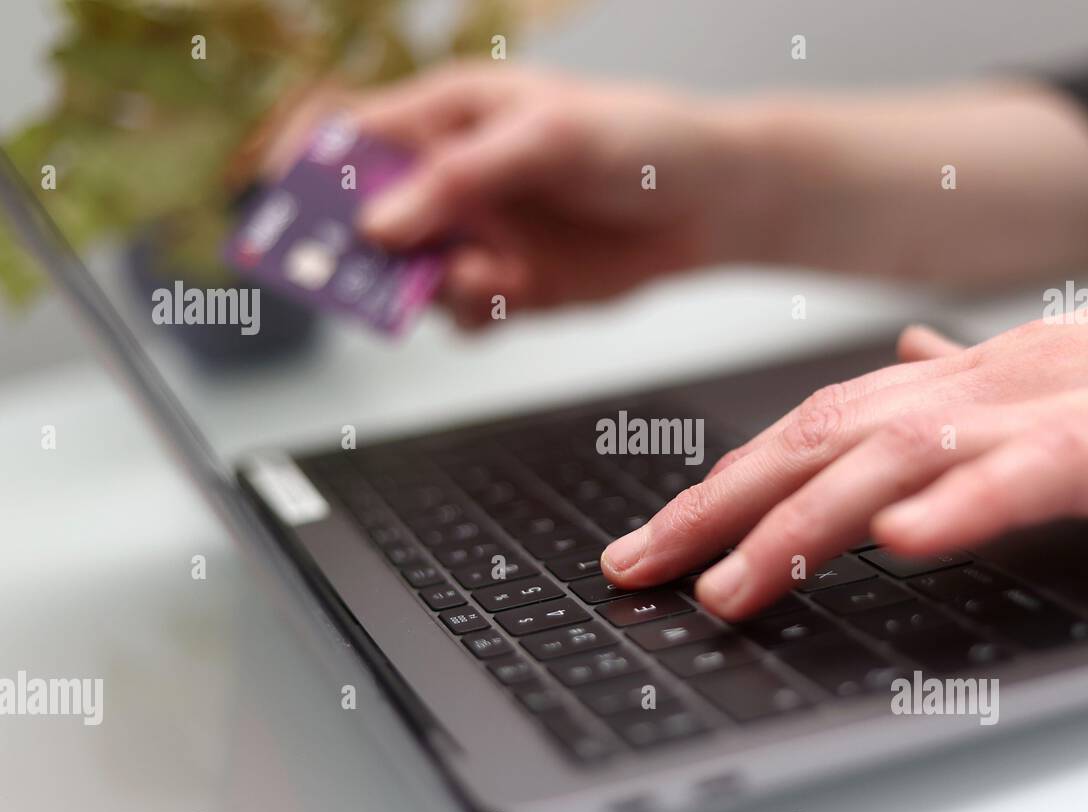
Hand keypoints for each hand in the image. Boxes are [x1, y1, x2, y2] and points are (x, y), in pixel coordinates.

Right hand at [266, 65, 775, 326]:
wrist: (710, 205)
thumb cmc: (639, 139)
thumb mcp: (548, 139)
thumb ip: (461, 178)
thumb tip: (381, 225)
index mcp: (447, 117)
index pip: (349, 136)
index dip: (302, 168)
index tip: (273, 206)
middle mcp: (450, 180)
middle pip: (364, 219)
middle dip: (355, 251)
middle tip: (361, 275)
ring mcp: (477, 235)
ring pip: (410, 278)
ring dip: (430, 288)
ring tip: (486, 277)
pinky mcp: (509, 285)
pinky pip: (461, 313)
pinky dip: (475, 314)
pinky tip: (510, 295)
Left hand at [601, 242, 1087, 619]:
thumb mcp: (1040, 386)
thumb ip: (962, 386)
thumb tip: (900, 367)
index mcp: (955, 385)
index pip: (808, 431)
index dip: (719, 486)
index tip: (649, 543)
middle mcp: (978, 390)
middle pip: (821, 441)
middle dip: (717, 509)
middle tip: (637, 568)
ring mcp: (1048, 411)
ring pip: (900, 458)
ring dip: (804, 522)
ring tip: (731, 582)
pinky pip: (1030, 472)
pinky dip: (960, 505)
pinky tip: (902, 542)